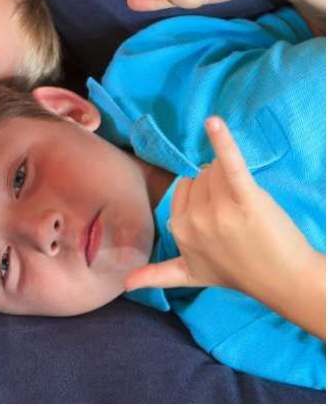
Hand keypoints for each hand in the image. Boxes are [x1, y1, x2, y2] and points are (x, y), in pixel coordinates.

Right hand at [124, 117, 315, 297]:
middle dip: (217, 189)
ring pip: (215, 170)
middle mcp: (194, 218)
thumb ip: (156, 274)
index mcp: (178, 229)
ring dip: (230, 180)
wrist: (283, 280)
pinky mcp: (246, 197)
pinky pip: (229, 163)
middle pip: (200, 177)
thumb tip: (125, 284)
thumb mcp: (190, 274)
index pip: (184, 188)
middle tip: (235, 217)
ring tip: (245, 207)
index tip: (219, 219)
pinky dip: (221, 141)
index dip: (204, 198)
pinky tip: (213, 123)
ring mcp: (220, 208)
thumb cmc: (237, 274)